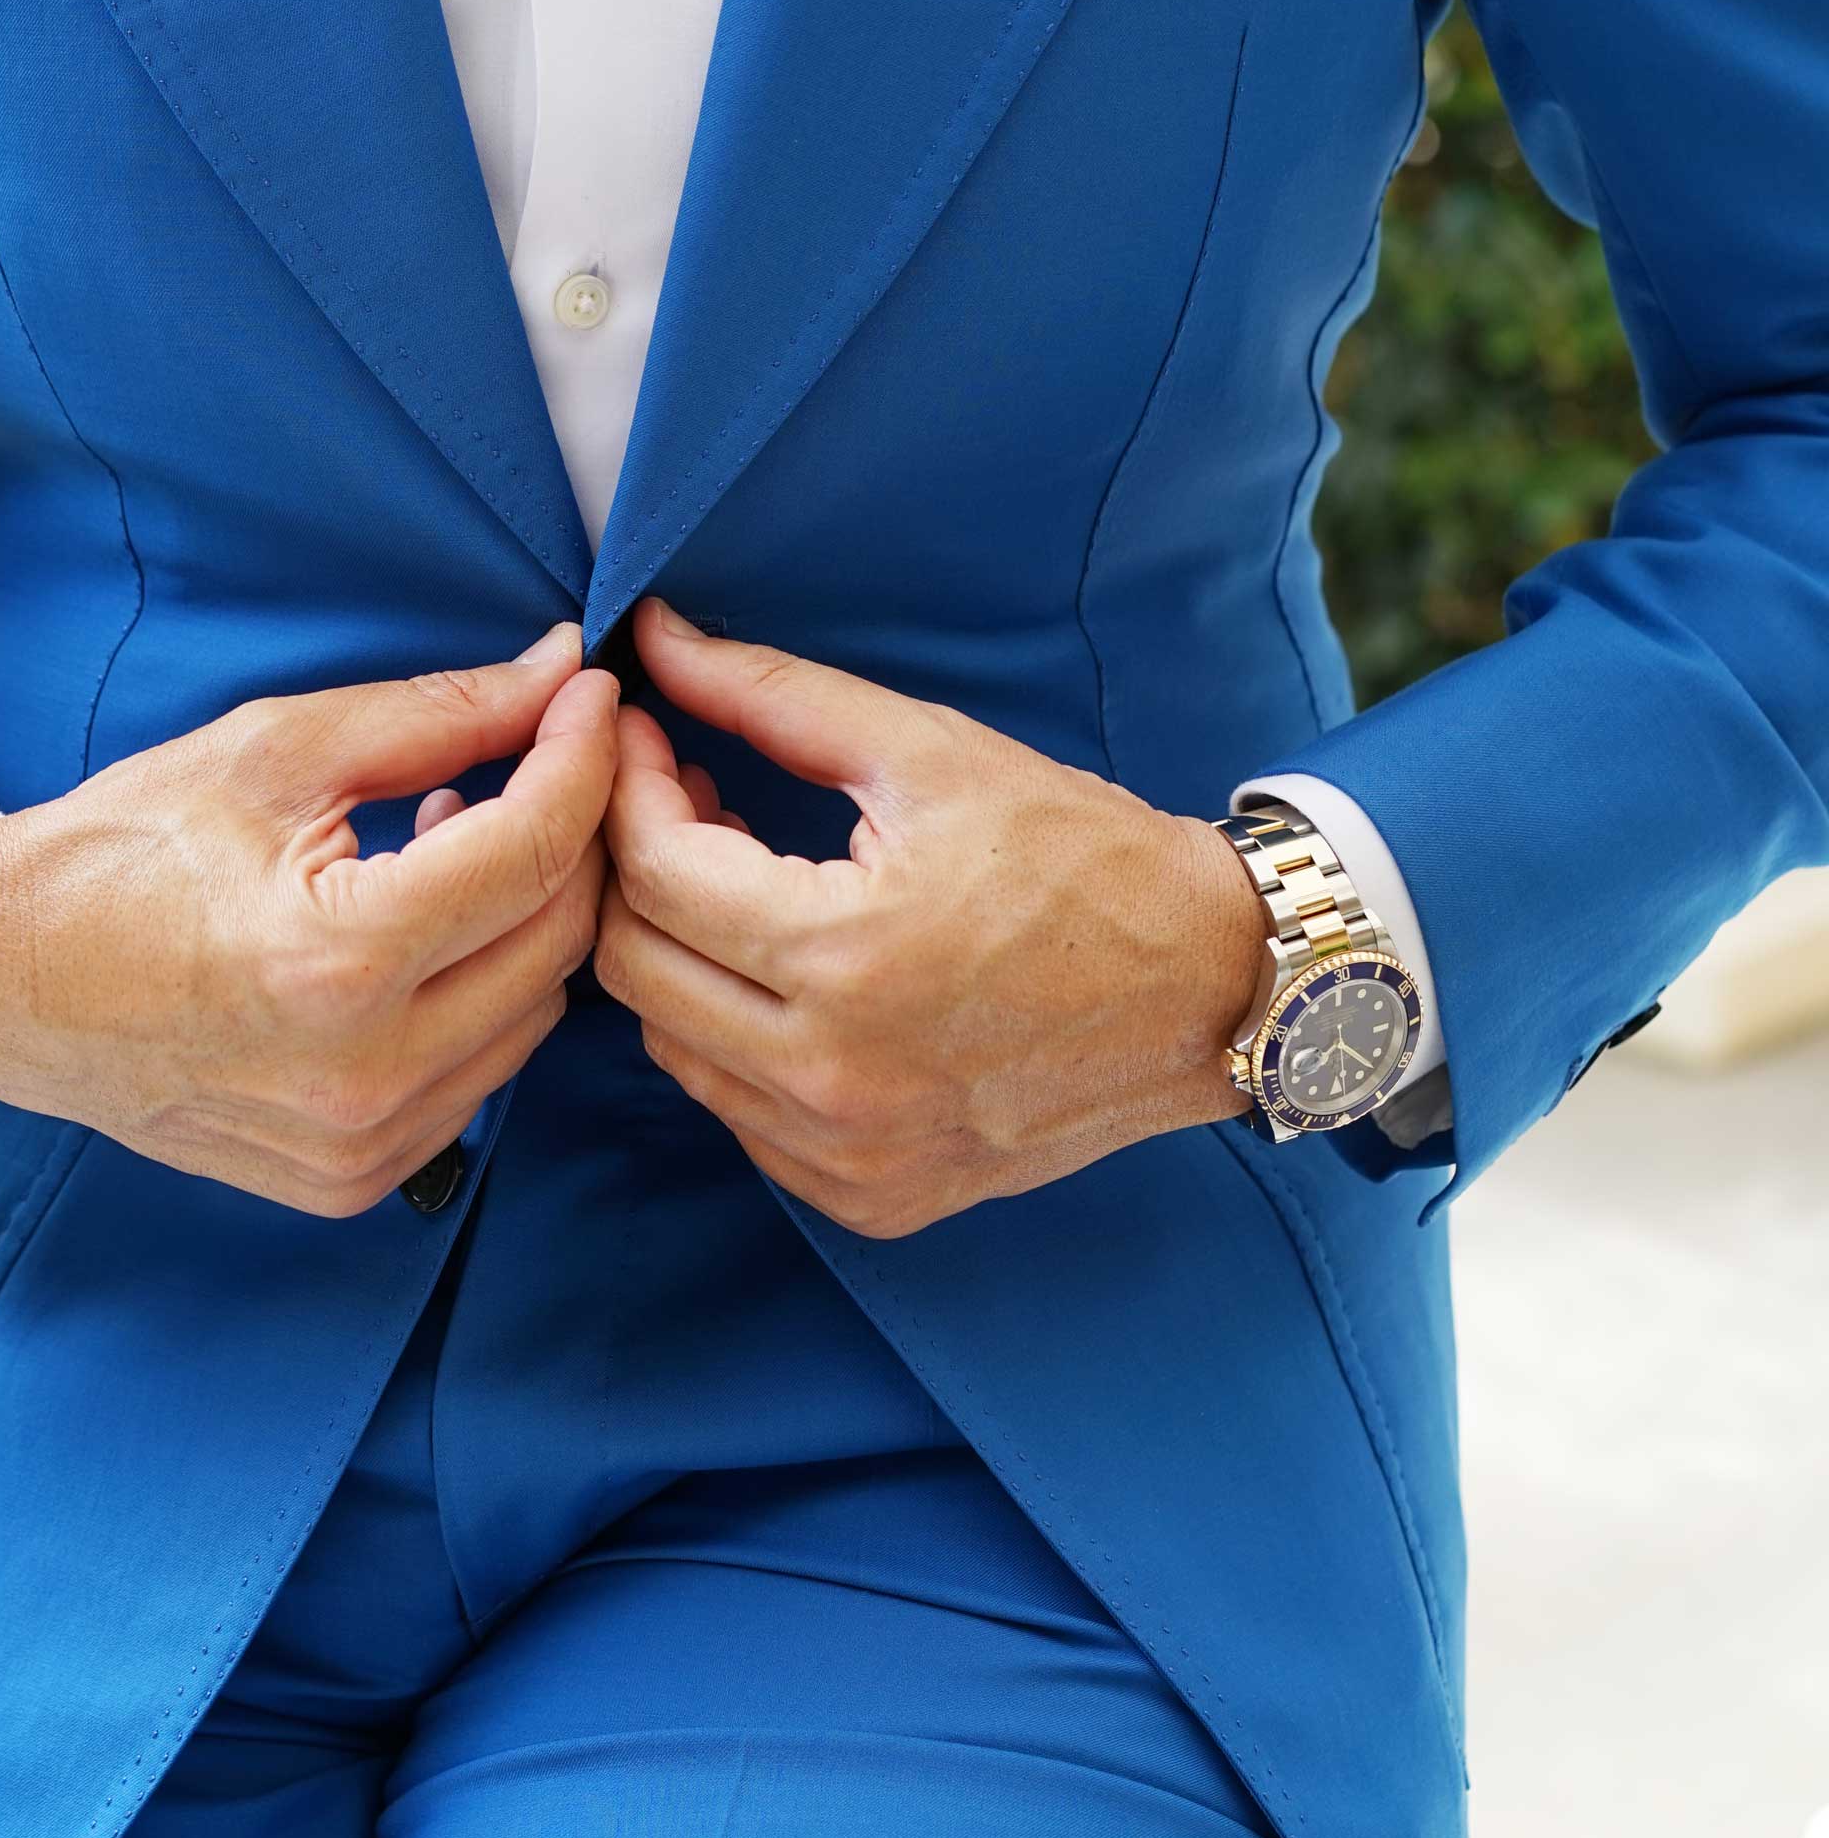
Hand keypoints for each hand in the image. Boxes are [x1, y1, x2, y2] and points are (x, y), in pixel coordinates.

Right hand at [0, 624, 616, 1212]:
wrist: (2, 979)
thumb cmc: (123, 847)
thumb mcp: (277, 750)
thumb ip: (438, 714)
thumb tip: (562, 673)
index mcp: (338, 961)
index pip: (533, 848)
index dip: (581, 754)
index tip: (590, 694)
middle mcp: (363, 1075)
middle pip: (556, 937)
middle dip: (571, 831)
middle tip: (539, 754)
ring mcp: (360, 1144)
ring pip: (535, 1011)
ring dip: (524, 914)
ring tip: (451, 834)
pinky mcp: (351, 1179)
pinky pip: (479, 1075)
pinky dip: (478, 991)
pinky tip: (418, 925)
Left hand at [595, 600, 1264, 1237]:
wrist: (1208, 985)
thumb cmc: (1081, 855)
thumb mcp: (928, 752)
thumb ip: (772, 695)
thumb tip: (655, 639)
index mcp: (847, 959)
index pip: (655, 874)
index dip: (628, 788)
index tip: (645, 734)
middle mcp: (836, 1081)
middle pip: (634, 969)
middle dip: (635, 868)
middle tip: (686, 800)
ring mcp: (852, 1155)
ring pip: (673, 1048)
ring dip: (680, 954)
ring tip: (740, 879)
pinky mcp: (873, 1197)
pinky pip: (740, 1114)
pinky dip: (734, 1037)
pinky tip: (787, 972)